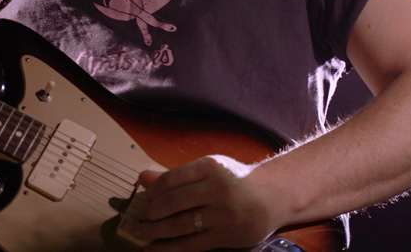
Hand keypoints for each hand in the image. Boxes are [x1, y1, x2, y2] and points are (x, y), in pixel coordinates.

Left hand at [132, 155, 275, 251]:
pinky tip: (153, 250)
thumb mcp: (207, 170)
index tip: (145, 198)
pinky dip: (169, 249)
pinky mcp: (225, 235)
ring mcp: (222, 214)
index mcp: (209, 167)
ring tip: (140, 234)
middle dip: (151, 213)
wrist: (271, 196)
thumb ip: (175, 176)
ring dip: (155, 232)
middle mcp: (217, 189)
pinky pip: (191, 245)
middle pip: (173, 203)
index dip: (153, 192)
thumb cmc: (232, 180)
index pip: (171, 179)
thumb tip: (142, 179)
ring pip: (180, 226)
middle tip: (139, 219)